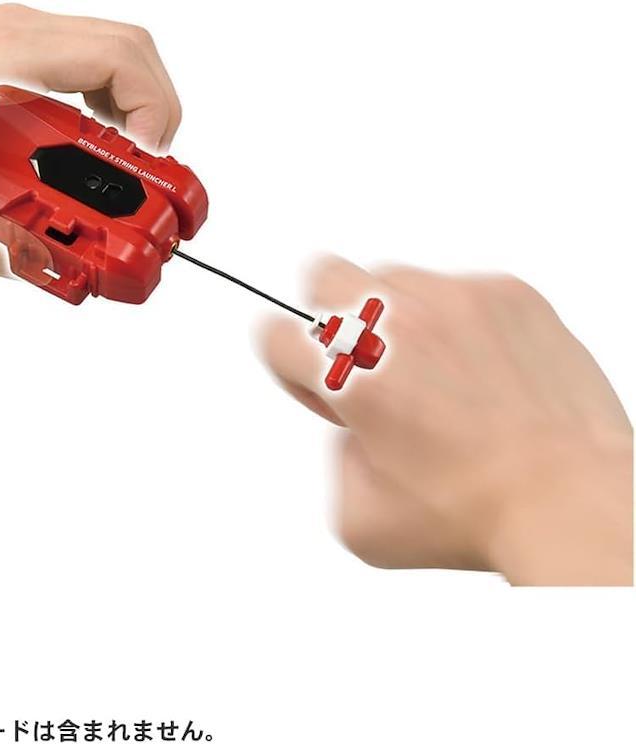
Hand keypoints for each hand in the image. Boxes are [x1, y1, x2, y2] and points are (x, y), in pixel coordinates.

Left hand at [0, 5, 181, 273]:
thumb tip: (32, 269)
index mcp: (11, 54)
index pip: (120, 60)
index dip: (156, 112)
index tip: (150, 164)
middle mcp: (22, 34)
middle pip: (131, 52)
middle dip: (159, 110)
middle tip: (152, 169)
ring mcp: (18, 37)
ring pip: (111, 53)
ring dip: (136, 104)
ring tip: (131, 160)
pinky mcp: (10, 52)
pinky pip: (83, 62)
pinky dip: (108, 98)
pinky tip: (91, 141)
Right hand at [261, 257, 632, 584]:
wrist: (571, 500)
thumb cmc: (474, 517)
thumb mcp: (361, 519)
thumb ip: (333, 459)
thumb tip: (354, 425)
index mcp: (352, 375)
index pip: (275, 334)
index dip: (292, 367)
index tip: (318, 385)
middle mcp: (398, 324)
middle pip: (324, 276)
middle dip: (333, 321)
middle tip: (370, 367)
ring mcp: (456, 299)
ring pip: (395, 279)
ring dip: (399, 320)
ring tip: (437, 376)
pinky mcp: (508, 294)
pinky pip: (459, 288)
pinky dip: (459, 323)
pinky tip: (482, 371)